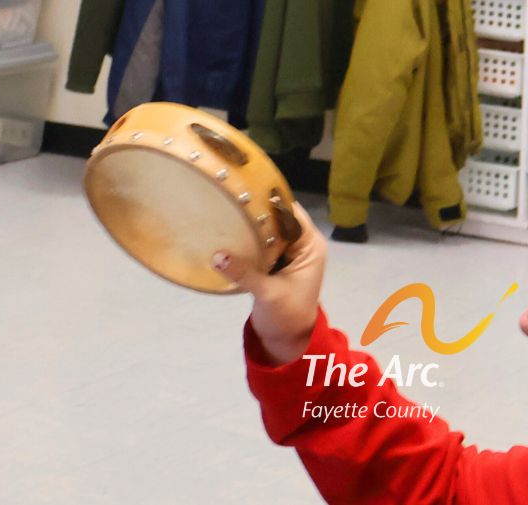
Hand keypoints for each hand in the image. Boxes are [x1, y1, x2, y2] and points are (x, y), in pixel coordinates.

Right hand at [215, 202, 326, 365]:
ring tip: (221, 204)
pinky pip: (257, 238)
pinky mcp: (272, 258)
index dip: (270, 199)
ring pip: (266, 225)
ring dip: (247, 219)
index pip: (291, 212)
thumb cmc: (288, 317)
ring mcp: (286, 250)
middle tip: (226, 193)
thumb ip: (245, 273)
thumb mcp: (268, 294)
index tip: (243, 187)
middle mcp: (301, 242)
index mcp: (311, 246)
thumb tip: (216, 255)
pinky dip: (244, 233)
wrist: (287, 341)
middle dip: (255, 206)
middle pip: (277, 214)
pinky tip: (223, 226)